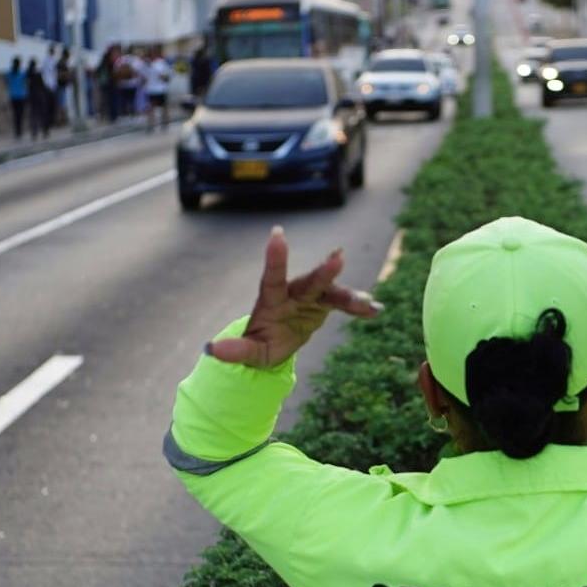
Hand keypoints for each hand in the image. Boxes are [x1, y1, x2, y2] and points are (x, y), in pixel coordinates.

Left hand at [208, 226, 382, 367]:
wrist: (277, 344)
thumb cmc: (259, 345)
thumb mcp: (249, 352)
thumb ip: (235, 351)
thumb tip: (211, 351)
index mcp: (271, 300)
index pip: (272, 277)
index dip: (275, 257)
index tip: (278, 234)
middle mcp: (293, 293)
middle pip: (309, 282)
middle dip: (324, 272)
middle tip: (339, 257)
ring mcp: (310, 297)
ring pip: (331, 293)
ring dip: (348, 297)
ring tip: (365, 303)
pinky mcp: (324, 305)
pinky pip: (343, 304)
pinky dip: (358, 307)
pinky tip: (375, 310)